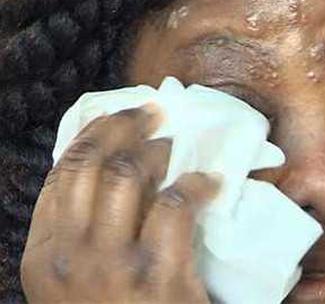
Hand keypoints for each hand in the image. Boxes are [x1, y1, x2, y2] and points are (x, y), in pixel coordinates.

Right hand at [21, 105, 219, 302]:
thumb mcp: (80, 279)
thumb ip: (85, 231)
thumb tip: (115, 166)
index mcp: (44, 255)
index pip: (62, 172)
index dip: (94, 133)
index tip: (120, 117)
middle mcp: (69, 255)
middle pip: (91, 162)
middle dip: (123, 125)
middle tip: (152, 114)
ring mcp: (111, 264)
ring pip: (128, 173)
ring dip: (158, 150)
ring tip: (175, 148)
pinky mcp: (157, 273)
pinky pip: (175, 202)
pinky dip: (197, 184)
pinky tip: (210, 183)